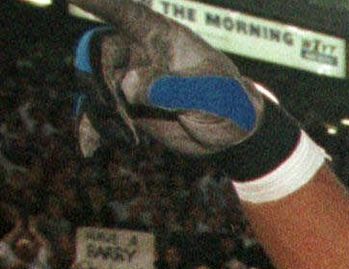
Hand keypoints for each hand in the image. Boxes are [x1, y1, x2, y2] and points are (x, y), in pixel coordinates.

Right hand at [72, 0, 265, 157]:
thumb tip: (127, 86)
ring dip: (101, 109)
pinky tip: (90, 147)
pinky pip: (96, 111)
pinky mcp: (125, 105)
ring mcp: (129, 78)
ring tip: (129, 134)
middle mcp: (140, 53)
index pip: (126, 13)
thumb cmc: (229, 102)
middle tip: (117, 109)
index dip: (99, 3)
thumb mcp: (210, 97)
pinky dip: (90, 127)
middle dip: (99, 79)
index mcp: (162, 37)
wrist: (232, 132)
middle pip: (99, 52)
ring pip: (94, 83)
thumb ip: (172, 89)